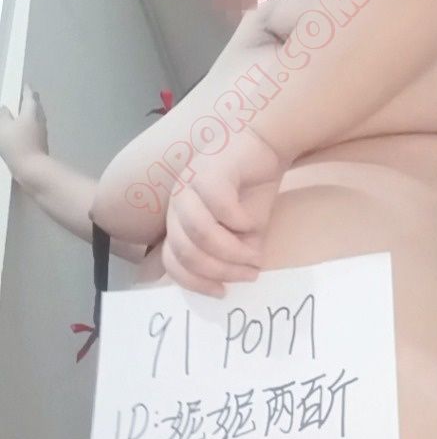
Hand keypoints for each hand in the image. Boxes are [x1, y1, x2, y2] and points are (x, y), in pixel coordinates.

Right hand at [0, 83, 48, 181]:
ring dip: (32, 113)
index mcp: (31, 112)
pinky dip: (31, 125)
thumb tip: (5, 109)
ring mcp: (42, 134)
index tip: (26, 85)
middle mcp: (39, 121)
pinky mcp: (41, 145)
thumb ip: (3, 116)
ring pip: (37, 119)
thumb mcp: (3, 127)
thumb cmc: (16, 145)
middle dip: (32, 101)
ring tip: (24, 112)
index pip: (29, 97)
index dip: (27, 90)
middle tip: (28, 96)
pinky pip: (36, 130)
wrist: (32, 170)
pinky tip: (25, 130)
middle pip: (37, 108)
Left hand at [162, 127, 286, 296]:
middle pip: (186, 252)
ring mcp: (189, 186)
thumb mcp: (241, 235)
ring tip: (254, 256)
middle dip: (219, 270)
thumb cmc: (250, 192)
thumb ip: (230, 255)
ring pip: (199, 234)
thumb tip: (228, 283)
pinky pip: (220, 208)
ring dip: (231, 252)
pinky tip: (253, 223)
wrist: (264, 146)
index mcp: (178, 222)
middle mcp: (176, 205)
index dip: (195, 282)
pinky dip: (240, 222)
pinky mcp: (208, 171)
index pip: (172, 262)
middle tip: (248, 274)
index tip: (222, 292)